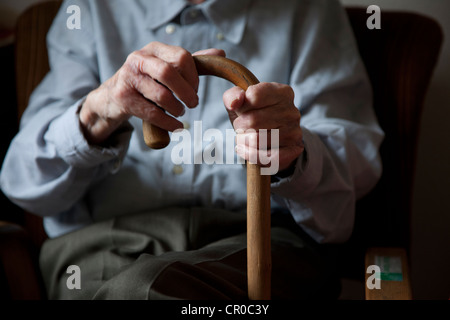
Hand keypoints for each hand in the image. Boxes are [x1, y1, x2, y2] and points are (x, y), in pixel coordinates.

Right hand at [80, 41, 224, 143]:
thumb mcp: (167, 68)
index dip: (193, 76)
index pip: (181, 56)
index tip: (195, 90)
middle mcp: (139, 58)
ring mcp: (128, 77)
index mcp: (154, 48)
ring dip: (176, 109)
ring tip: (180, 113)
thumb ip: (191, 63)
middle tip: (193, 104)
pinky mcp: (122, 97)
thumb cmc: (147, 82)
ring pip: (160, 95)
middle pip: (168, 72)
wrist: (113, 96)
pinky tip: (176, 126)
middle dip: (186, 92)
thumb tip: (220, 53)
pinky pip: (151, 112)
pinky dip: (168, 123)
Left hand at [223, 82, 303, 172]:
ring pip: (257, 140)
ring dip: (243, 141)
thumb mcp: (240, 102)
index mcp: (282, 93)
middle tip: (241, 128)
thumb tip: (234, 103)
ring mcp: (294, 132)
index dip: (241, 106)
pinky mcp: (293, 150)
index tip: (242, 110)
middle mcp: (292, 111)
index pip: (254, 96)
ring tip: (244, 138)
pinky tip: (244, 151)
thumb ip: (233, 96)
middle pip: (253, 120)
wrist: (272, 136)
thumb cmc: (254, 115)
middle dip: (239, 126)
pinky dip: (251, 156)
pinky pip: (267, 157)